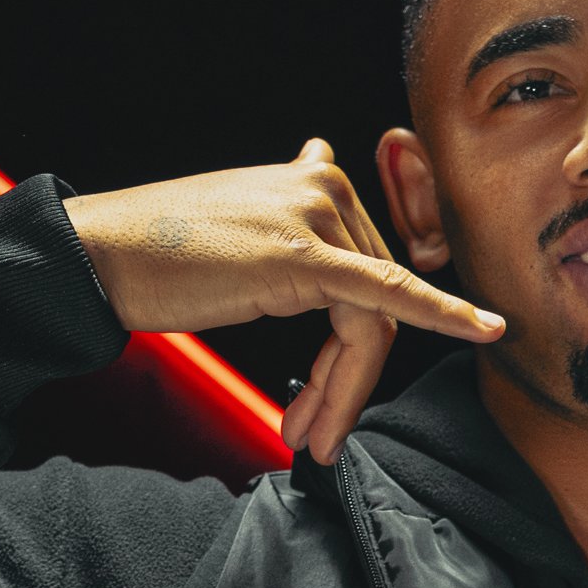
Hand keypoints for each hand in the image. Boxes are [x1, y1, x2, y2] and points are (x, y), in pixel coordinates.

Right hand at [64, 141, 503, 463]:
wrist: (103, 254)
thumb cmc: (159, 253)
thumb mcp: (242, 221)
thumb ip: (293, 205)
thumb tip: (323, 151)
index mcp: (315, 178)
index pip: (363, 275)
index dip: (348, 350)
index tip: (322, 408)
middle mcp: (326, 186)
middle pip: (373, 306)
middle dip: (344, 381)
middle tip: (311, 436)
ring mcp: (320, 216)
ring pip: (369, 322)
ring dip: (344, 389)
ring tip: (311, 436)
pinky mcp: (309, 253)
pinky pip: (386, 295)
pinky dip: (442, 315)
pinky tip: (483, 329)